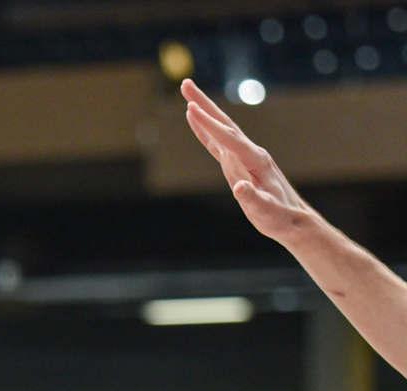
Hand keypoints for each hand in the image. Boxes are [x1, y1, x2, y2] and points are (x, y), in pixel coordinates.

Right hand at [181, 79, 316, 247]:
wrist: (293, 219)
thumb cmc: (280, 217)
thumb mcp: (267, 213)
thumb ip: (253, 199)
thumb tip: (238, 188)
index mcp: (256, 161)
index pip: (228, 138)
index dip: (209, 125)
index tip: (189, 109)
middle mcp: (250, 152)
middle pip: (224, 123)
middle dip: (204, 103)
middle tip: (185, 84)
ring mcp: (244, 156)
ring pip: (221, 128)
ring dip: (204, 110)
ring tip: (187, 94)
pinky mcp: (238, 163)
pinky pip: (218, 142)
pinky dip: (206, 130)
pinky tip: (195, 120)